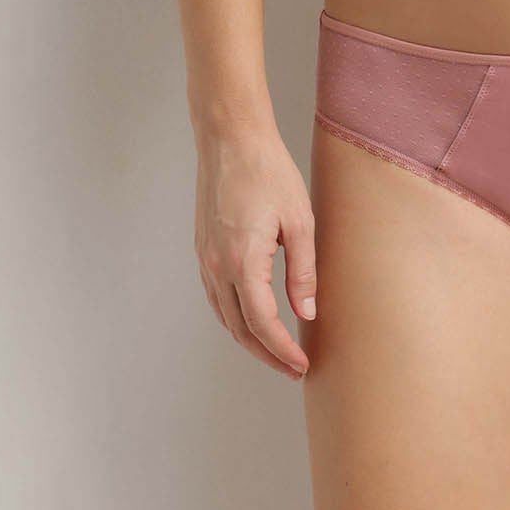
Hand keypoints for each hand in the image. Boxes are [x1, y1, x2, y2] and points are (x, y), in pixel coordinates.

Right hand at [194, 123, 315, 379]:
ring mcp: (205, 259)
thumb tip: (306, 314)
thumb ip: (303, 271)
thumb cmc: (269, 172)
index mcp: (243, 261)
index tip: (302, 366)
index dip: (282, 350)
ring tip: (278, 352)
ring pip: (224, 317)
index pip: (262, 323)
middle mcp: (217, 266)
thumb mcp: (299, 221)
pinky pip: (216, 298)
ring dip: (250, 340)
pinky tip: (253, 320)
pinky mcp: (203, 250)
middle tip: (294, 369)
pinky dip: (235, 318)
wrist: (230, 140)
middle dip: (267, 354)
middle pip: (239, 328)